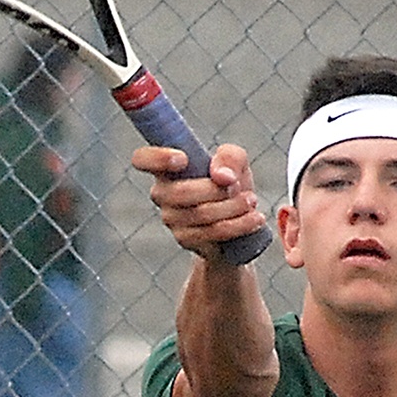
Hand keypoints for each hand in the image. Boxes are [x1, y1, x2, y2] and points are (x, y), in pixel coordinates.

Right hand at [131, 143, 266, 259]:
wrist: (239, 226)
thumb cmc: (231, 185)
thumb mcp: (237, 164)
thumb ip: (230, 157)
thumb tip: (221, 176)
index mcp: (167, 167)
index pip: (143, 159)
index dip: (157, 158)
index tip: (183, 159)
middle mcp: (162, 193)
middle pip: (179, 193)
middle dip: (215, 190)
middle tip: (238, 185)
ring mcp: (171, 218)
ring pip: (200, 214)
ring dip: (232, 207)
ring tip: (252, 201)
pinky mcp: (186, 239)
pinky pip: (211, 233)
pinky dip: (238, 225)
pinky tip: (254, 219)